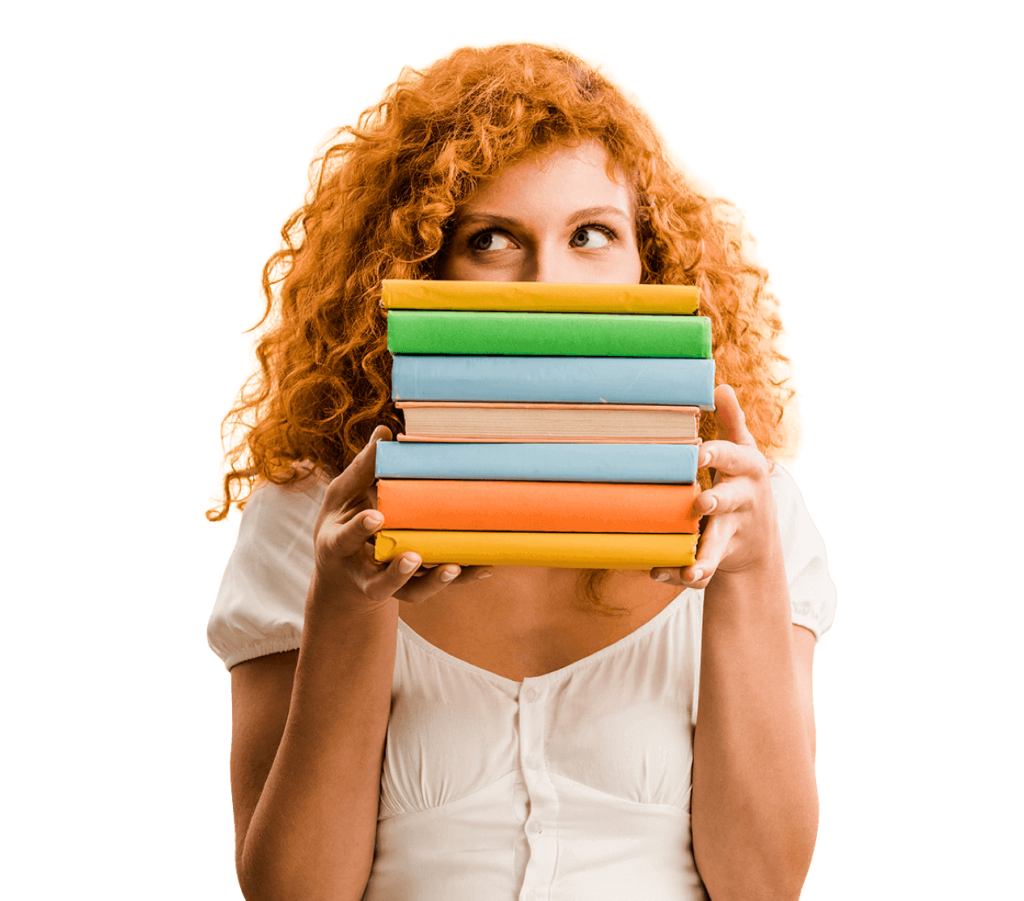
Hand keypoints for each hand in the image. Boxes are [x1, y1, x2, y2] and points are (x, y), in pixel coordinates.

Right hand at [311, 425, 491, 606]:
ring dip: (433, 582)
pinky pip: (436, 585)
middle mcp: (361, 573)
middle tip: (414, 557)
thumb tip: (384, 431)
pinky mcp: (412, 588)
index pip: (346, 539)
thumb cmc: (343, 521)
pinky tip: (483, 565)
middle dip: (396, 573)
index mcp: (338, 544)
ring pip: (410, 592)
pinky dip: (460, 578)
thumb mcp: (344, 496)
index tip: (378, 517)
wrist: (343, 572)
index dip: (360, 529)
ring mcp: (388, 585)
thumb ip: (363, 469)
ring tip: (453, 567)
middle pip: (378, 582)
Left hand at [650, 384, 778, 589]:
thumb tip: (722, 385)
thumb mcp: (744, 454)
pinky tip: (675, 578)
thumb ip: (733, 424)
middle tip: (701, 501)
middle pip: (730, 500)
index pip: (733, 457)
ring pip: (720, 542)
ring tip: (692, 568)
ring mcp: (735, 531)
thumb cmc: (743, 485)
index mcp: (746, 470)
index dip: (717, 454)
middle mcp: (744, 501)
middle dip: (718, 501)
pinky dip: (691, 573)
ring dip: (707, 553)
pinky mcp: (724, 555)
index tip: (699, 452)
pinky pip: (707, 566)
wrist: (759, 541)